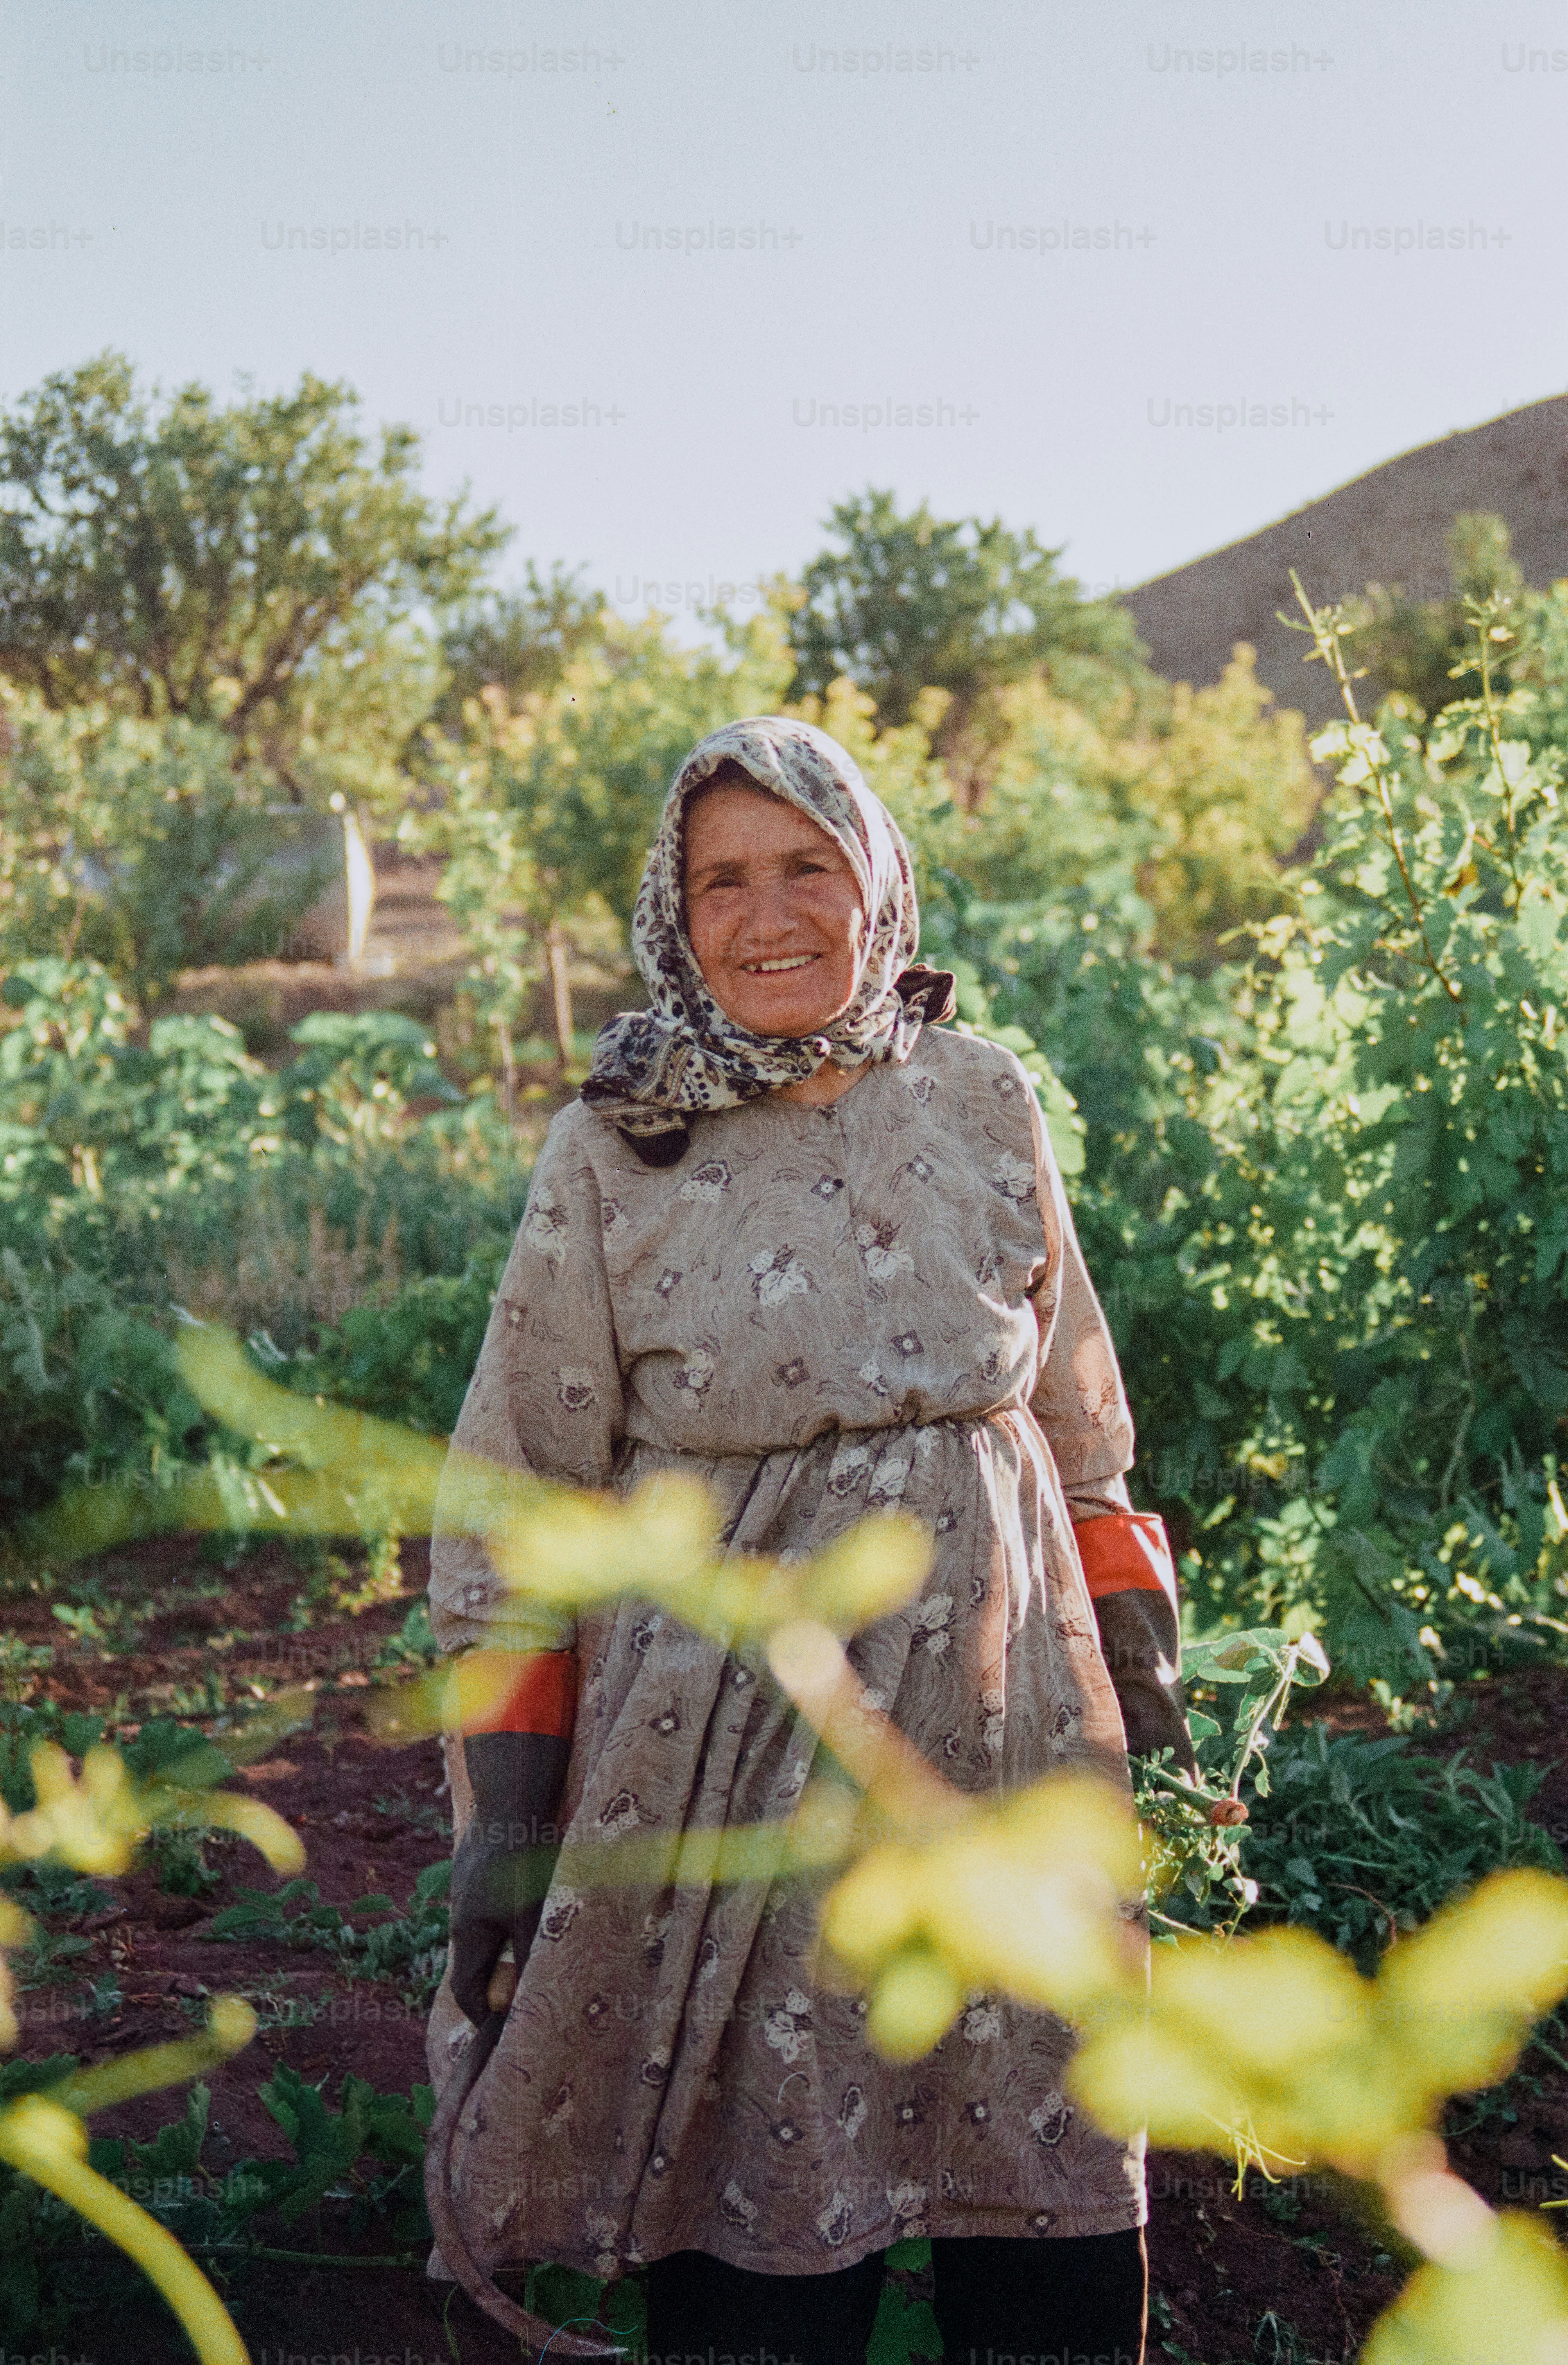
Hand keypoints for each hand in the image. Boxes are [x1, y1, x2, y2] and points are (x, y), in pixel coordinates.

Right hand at [448, 1730, 568, 2025]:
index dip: (482, 2015)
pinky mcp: (482, 1869)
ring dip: (507, 1949)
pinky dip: (509, 1921)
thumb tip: (523, 1997)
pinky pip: (493, 1907)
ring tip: (534, 1957)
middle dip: (496, 1984)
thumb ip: (524, 1955)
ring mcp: (469, 1889)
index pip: (466, 1991)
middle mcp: (462, 1915)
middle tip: (523, 1999)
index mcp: (467, 1933)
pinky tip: (534, 1910)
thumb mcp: (527, 1913)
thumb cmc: (518, 1860)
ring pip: (487, 1933)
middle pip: (475, 1963)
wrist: (508, 1798)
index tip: (503, 2031)